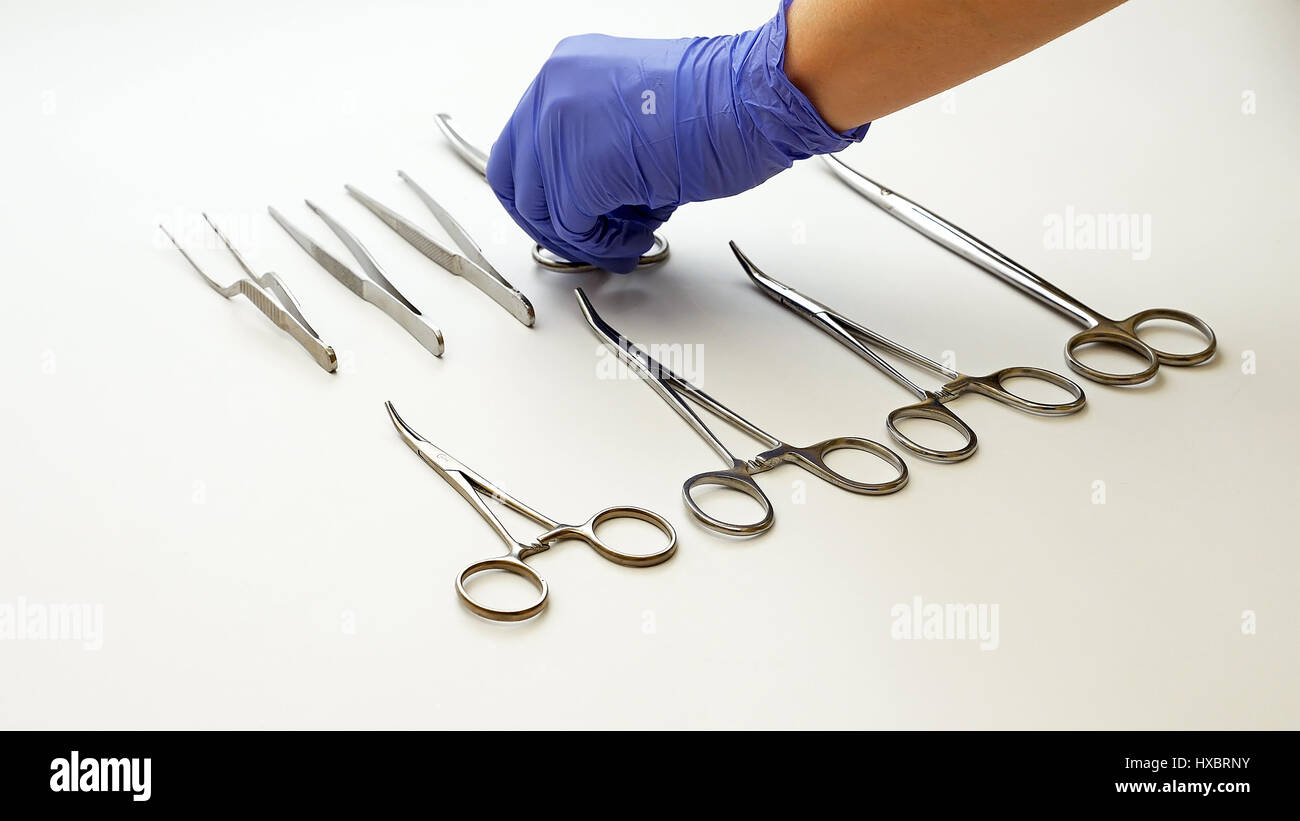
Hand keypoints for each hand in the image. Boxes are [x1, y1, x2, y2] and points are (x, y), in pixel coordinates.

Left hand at [486, 0, 867, 272]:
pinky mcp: (581, 169)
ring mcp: (561, 127)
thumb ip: (595, 146)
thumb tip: (584, 197)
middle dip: (548, 221)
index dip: (540, 193)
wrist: (749, 100)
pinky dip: (604, 245)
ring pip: (541, 210)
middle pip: (513, 178)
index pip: (520, 145)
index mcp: (565, 71)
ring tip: (624, 237)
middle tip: (583, 238)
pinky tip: (635, 238)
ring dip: (583, 237)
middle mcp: (554, 90)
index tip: (564, 215)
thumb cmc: (717, 105)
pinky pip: (573, 228)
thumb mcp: (634, 112)